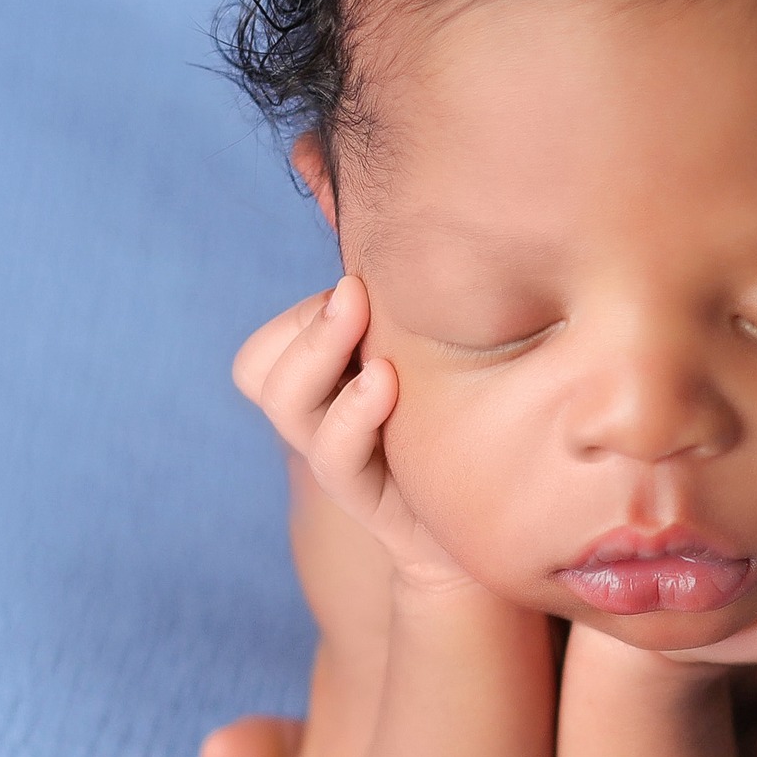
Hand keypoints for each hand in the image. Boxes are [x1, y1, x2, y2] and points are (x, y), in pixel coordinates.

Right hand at [232, 275, 467, 592]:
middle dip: (307, 324)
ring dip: (319, 352)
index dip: (304, 314)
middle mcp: (318, 420)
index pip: (267, 346)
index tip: (362, 291)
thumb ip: (405, 314)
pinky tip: (384, 380)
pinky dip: (352, 411)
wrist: (497, 525)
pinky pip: (334, 455)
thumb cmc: (467, 427)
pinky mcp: (367, 497)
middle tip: (354, 293)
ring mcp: (337, 461)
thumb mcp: (435, 359)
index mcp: (325, 384)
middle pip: (259, 368)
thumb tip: (407, 230)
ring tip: (363, 323)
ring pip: (285, 403)